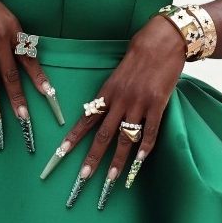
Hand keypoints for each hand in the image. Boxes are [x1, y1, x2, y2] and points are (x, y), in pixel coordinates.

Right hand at [0, 0, 60, 151]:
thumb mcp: (2, 16)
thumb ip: (10, 36)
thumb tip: (21, 55)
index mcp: (14, 30)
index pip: (30, 59)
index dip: (39, 78)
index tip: (50, 95)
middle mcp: (0, 38)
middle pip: (11, 74)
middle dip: (17, 98)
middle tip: (24, 118)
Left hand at [48, 15, 185, 208]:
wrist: (162, 41)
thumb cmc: (139, 55)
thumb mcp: (117, 74)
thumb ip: (110, 94)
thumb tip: (100, 112)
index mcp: (107, 92)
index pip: (86, 120)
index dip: (72, 139)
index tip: (59, 155)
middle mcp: (120, 100)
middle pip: (103, 135)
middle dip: (92, 159)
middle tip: (82, 179)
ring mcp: (139, 103)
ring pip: (125, 139)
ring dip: (117, 162)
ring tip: (111, 181)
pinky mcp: (158, 104)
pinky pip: (150, 131)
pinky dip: (145, 148)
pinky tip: (140, 163)